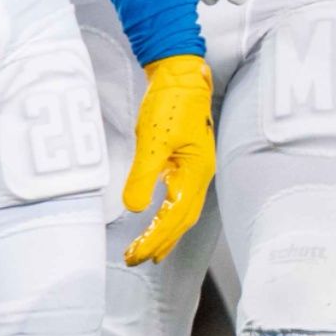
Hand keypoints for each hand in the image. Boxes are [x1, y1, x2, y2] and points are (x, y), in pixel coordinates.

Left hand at [123, 54, 215, 263]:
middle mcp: (199, 176)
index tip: (137, 254)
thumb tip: (135, 208)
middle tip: (136, 259)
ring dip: (166, 233)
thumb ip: (144, 174)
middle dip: (161, 243)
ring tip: (148, 251)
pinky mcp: (185, 162)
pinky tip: (158, 220)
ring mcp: (194, 170)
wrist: (181, 76)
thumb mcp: (153, 139)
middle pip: (182, 220)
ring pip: (183, 211)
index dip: (156, 238)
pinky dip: (168, 215)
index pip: (175, 217)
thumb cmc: (170, 103)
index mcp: (195, 173)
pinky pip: (179, 198)